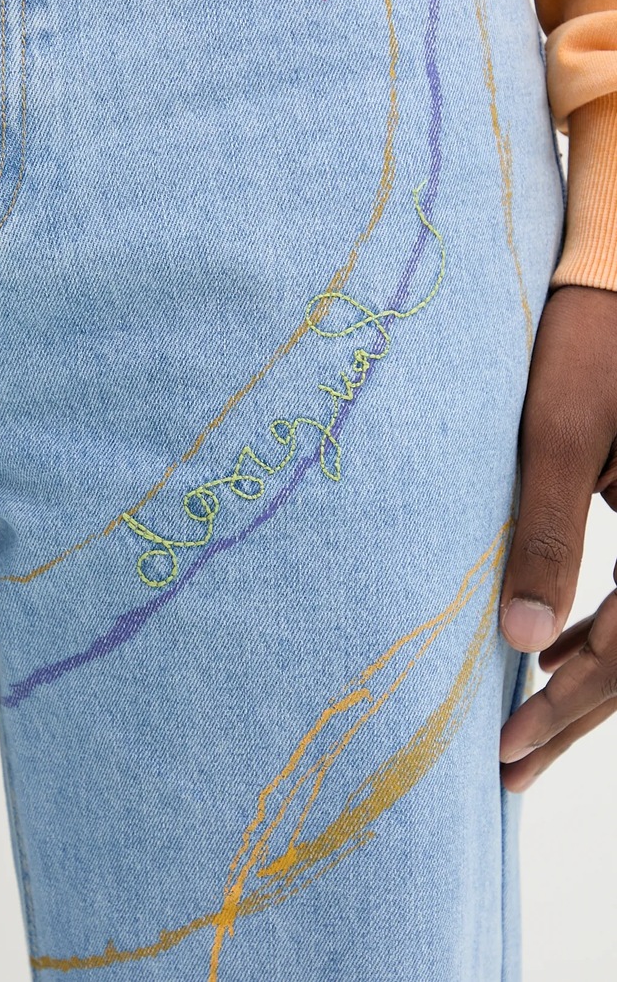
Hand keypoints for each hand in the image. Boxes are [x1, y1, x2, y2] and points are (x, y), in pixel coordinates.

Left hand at [498, 284, 616, 791]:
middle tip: (509, 769)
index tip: (507, 749)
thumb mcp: (563, 431)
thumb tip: (519, 642)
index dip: (570, 706)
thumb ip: (546, 532)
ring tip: (525, 732)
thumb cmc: (593, 338)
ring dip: (588, 682)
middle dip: (574, 715)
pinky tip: (557, 655)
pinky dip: (602, 631)